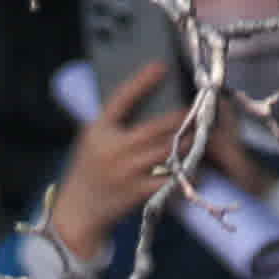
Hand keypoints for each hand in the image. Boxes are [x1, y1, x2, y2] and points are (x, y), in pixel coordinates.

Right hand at [37, 56, 181, 270]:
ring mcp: (126, 172)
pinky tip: (196, 164)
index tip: (161, 66)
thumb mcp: (91, 138)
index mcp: (98, 130)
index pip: (121, 99)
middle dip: (180, 117)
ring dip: (187, 141)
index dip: (142, 81)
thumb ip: (112, 121)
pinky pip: (167, 179)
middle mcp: (112, 149)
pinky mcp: (137, 193)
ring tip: (201, 132)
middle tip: (197, 108)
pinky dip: (183, 170)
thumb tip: (142, 95)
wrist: (77, 212)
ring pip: (166, 150)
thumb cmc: (88, 169)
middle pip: (155, 127)